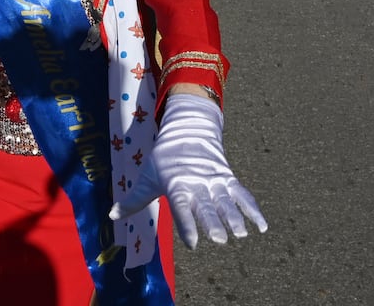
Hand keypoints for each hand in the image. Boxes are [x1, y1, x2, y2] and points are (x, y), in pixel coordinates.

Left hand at [108, 94, 265, 249]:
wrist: (188, 129)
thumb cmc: (164, 159)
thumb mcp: (147, 177)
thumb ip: (134, 200)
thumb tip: (112, 216)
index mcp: (177, 184)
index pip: (181, 207)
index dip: (187, 224)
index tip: (193, 243)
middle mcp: (197, 183)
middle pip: (207, 205)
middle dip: (214, 222)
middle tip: (221, 240)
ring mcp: (215, 180)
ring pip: (226, 200)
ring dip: (235, 217)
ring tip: (242, 235)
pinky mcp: (228, 178)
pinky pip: (242, 194)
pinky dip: (252, 209)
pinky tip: (261, 226)